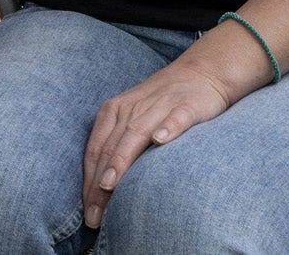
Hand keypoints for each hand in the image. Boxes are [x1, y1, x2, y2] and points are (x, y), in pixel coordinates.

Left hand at [81, 57, 236, 227]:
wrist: (201, 74)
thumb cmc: (160, 105)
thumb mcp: (133, 120)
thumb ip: (117, 146)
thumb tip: (100, 188)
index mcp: (114, 112)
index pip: (96, 150)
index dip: (88, 181)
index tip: (87, 212)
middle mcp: (132, 108)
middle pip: (110, 147)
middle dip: (99, 184)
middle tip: (95, 215)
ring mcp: (159, 106)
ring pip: (135, 134)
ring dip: (121, 160)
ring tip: (110, 185)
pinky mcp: (187, 106)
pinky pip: (175, 118)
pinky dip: (167, 128)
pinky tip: (160, 140)